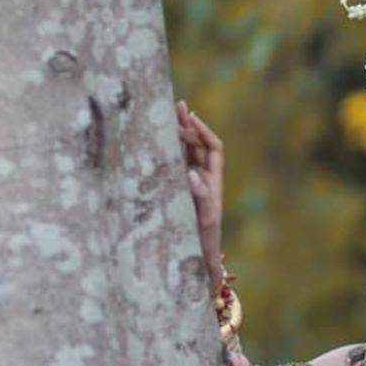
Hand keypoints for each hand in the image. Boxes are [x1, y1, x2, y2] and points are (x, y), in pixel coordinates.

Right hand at [177, 100, 225, 292]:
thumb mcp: (204, 219)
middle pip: (197, 145)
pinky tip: (151, 138)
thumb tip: (192, 173)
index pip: (213, 148)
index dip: (203, 131)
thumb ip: (201, 197)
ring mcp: (186, 184)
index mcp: (213, 181)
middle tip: (175, 105)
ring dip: (175, 134)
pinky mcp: (172, 191)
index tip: (191, 117)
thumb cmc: (202, 241)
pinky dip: (163, 151)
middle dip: (187, 125)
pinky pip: (169, 166)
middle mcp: (201, 179)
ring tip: (163, 113)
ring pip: (182, 153)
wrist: (193, 260)